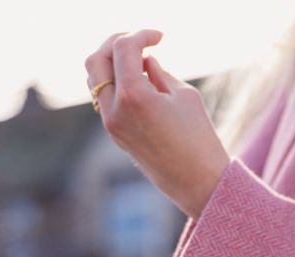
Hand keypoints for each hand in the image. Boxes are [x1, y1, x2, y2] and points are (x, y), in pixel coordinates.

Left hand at [85, 29, 230, 219]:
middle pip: (97, 59)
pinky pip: (105, 98)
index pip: (124, 48)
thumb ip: (158, 73)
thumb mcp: (183, 96)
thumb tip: (143, 62)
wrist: (199, 184)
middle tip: (140, 41)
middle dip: (116, 42)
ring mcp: (111, 124)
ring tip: (140, 62)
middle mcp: (115, 110)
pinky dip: (116, 83)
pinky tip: (139, 83)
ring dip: (112, 63)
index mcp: (133, 96)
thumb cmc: (199, 139)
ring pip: (95, 79)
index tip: (161, 37)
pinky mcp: (116, 134)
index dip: (142, 35)